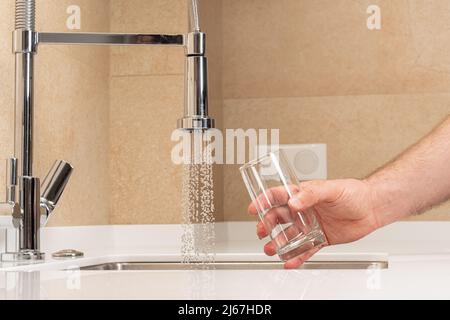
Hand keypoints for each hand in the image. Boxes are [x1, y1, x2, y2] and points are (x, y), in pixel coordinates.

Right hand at [248, 179, 381, 268]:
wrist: (372, 208)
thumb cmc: (353, 193)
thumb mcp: (331, 189)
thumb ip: (311, 194)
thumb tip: (294, 202)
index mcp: (303, 194)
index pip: (278, 196)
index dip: (264, 201)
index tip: (254, 208)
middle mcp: (304, 210)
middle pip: (279, 218)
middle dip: (267, 225)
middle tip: (262, 232)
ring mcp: (311, 225)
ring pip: (289, 236)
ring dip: (278, 243)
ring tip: (271, 249)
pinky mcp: (320, 239)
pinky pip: (305, 249)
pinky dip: (296, 256)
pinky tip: (289, 261)